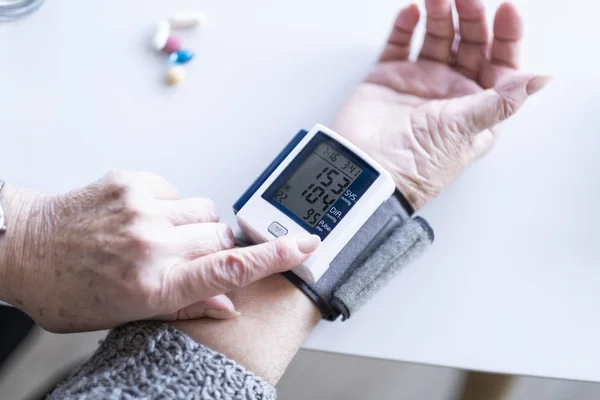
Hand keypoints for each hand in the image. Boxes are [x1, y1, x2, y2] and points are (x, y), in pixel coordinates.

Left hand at [0, 170, 319, 332]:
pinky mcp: (133, 181)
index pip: (229, 268)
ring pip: (205, 209)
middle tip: (193, 255)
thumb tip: (228, 304)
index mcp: (153, 285)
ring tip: (164, 236)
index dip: (274, 257)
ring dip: (196, 225)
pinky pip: (177, 190)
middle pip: (223, 235)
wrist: (22, 246)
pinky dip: (171, 206)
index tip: (305, 246)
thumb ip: (184, 307)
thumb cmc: (66, 288)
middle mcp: (152, 244)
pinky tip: (146, 219)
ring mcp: (143, 207)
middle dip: (219, 246)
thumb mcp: (125, 316)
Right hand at [334, 0, 549, 209]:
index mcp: (476, 106)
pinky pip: (401, 43)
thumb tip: (543, 78)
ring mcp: (420, 81)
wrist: (366, 170)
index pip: (500, 64)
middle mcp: (450, 92)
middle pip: (470, 43)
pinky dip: (406, 25)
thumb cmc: (415, 165)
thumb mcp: (464, 131)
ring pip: (437, 37)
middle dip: (471, 17)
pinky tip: (412, 11)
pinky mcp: (389, 77)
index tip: (507, 10)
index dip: (507, 36)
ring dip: (440, 14)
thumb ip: (501, 101)